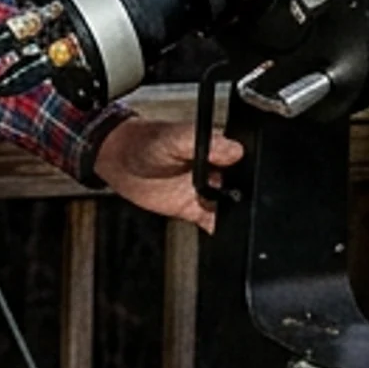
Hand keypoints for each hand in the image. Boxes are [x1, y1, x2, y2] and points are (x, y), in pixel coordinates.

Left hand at [92, 113, 241, 231]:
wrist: (118, 159)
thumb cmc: (143, 140)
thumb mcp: (174, 136)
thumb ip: (205, 143)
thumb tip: (234, 150)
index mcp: (217, 148)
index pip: (245, 162)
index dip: (250, 173)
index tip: (239, 182)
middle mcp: (216, 170)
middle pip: (242, 187)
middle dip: (242, 197)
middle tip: (226, 200)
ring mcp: (206, 190)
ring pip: (232, 207)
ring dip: (233, 215)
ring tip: (219, 213)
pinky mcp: (194, 208)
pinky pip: (214, 222)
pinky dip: (219, 229)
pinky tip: (218, 231)